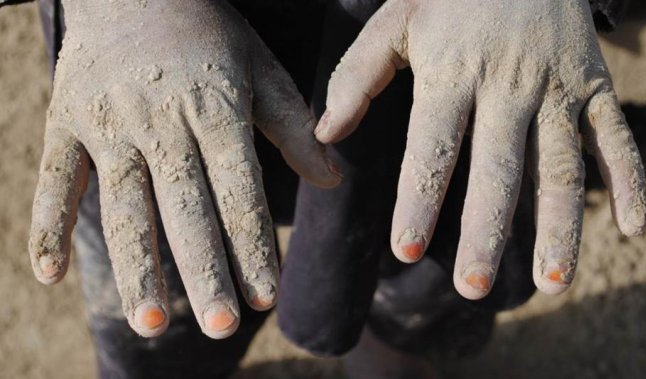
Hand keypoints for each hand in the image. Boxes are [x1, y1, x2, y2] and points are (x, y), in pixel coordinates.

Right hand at [29, 0, 339, 337]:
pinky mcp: (66, 121)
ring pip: (121, 204)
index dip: (253, 244)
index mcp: (215, 109)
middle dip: (204, 270)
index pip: (239, 191)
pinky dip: (45, 225)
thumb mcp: (259, 69)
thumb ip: (293, 126)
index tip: (266, 295)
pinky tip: (49, 277)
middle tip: (221, 326)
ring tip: (150, 322)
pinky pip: (53, 178)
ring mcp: (109, 123)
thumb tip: (334, 179)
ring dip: (135, 264)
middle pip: (184, 207)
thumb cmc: (207, 32)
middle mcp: (162, 122)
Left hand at [315, 0, 645, 298]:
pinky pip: (615, 137)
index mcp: (453, 73)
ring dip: (561, 227)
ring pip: (562, 166)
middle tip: (473, 288)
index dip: (419, 200)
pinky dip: (630, 180)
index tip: (405, 252)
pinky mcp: (594, 85)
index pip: (433, 147)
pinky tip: (632, 229)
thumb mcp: (394, 21)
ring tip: (552, 283)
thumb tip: (325, 134)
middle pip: (499, 170)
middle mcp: (509, 86)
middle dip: (487, 232)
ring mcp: (557, 87)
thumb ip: (358, 77)